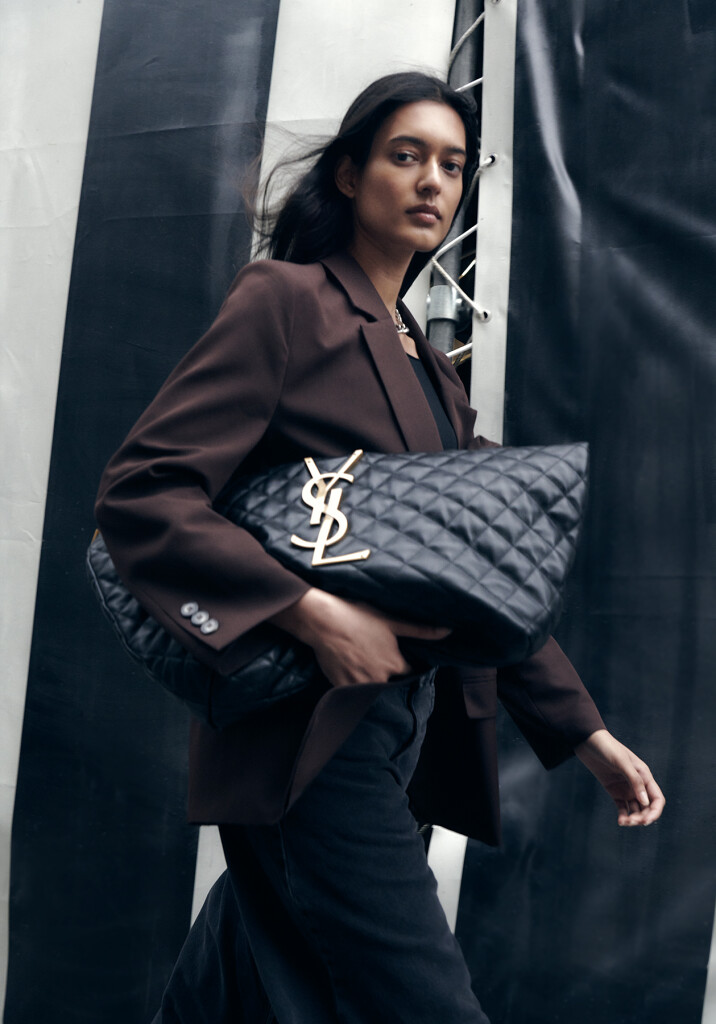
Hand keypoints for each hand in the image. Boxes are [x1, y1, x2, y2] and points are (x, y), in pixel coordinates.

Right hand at [270, 588, 449, 687]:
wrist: (323, 621)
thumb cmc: (358, 616)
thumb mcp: (392, 621)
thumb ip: (421, 630)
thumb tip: (449, 631)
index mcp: (395, 663)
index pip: (411, 675)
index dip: (409, 669)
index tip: (405, 664)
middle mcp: (380, 678)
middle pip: (392, 686)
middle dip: (392, 680)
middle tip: (383, 667)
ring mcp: (359, 685)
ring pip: (373, 693)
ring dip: (374, 686)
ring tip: (369, 672)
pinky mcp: (341, 687)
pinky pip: (353, 696)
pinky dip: (355, 690)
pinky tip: (353, 676)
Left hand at [575, 729, 664, 826]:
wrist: (587, 741)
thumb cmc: (607, 748)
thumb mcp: (622, 762)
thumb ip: (634, 780)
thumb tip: (646, 802)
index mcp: (644, 775)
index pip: (657, 798)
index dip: (655, 811)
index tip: (646, 821)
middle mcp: (637, 783)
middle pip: (647, 807)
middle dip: (643, 817)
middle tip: (632, 822)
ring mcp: (625, 788)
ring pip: (635, 809)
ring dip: (633, 818)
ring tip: (625, 822)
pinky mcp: (613, 790)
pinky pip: (622, 807)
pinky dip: (623, 815)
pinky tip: (620, 821)